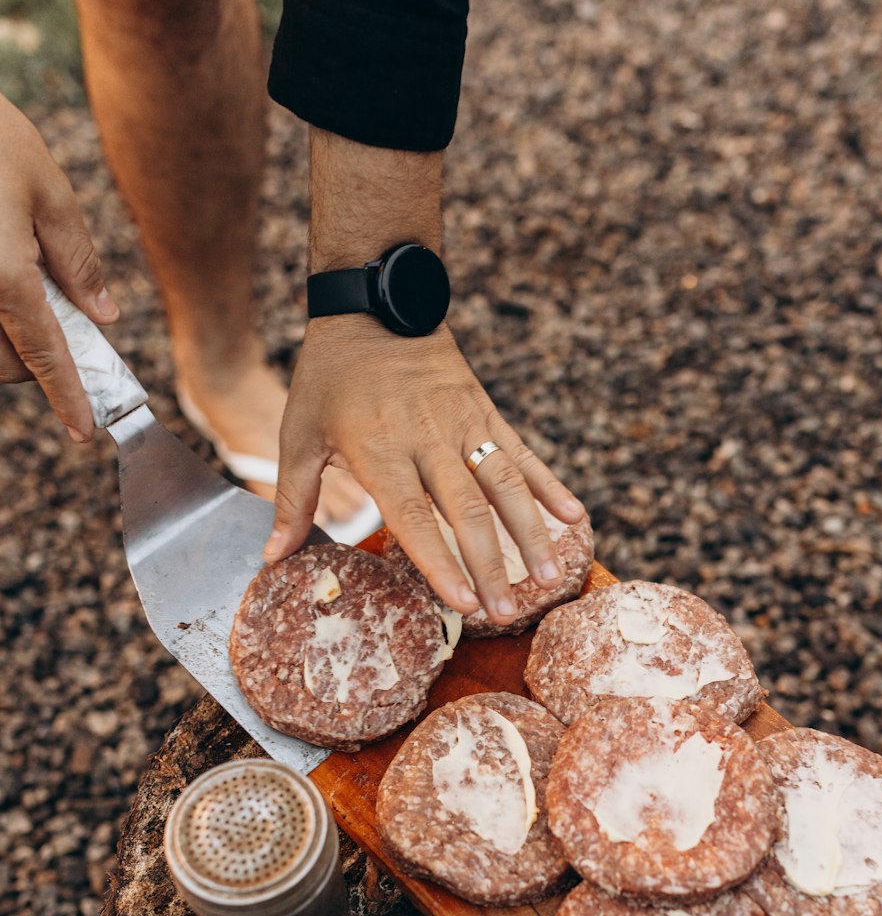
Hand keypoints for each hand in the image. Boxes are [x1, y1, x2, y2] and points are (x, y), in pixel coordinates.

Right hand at [0, 94, 118, 440]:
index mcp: (2, 276)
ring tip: (17, 290)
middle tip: (57, 327)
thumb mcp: (45, 186)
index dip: (68, 397)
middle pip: (3, 362)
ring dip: (3, 342)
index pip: (44, 355)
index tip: (85, 431)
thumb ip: (76, 258)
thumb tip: (102, 311)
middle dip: (33, 361)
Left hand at [264, 316, 586, 624]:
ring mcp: (463, 422)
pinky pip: (522, 452)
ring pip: (505, 485)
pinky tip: (574, 517)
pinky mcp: (485, 409)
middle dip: (491, 566)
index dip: (440, 562)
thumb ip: (291, 500)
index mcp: (380, 449)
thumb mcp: (299, 433)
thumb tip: (272, 558)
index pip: (414, 517)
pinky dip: (550, 485)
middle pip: (467, 511)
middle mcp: (427, 438)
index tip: (461, 603)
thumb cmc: (329, 376)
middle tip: (506, 614)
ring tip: (551, 578)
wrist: (374, 301)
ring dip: (531, 534)